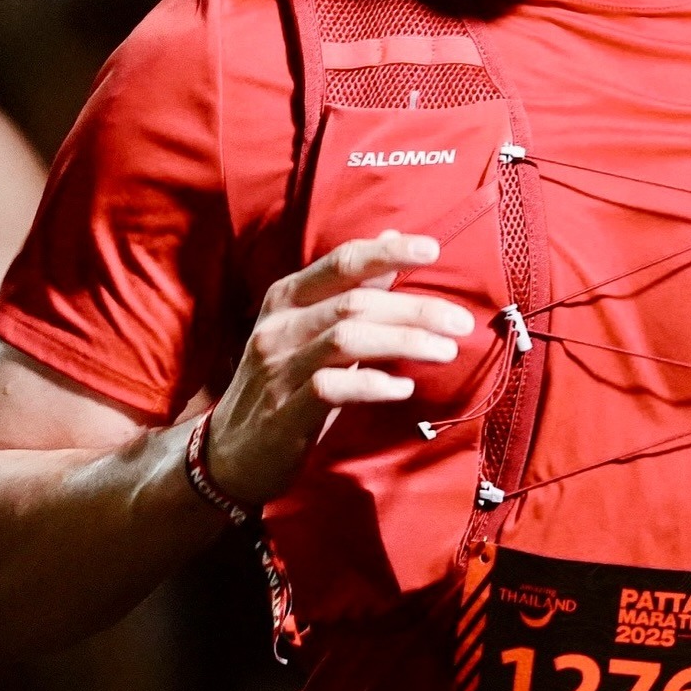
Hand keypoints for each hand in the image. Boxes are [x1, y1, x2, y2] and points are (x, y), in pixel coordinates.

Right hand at [203, 231, 474, 507]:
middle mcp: (280, 326)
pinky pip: (335, 388)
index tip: (432, 249)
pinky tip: (404, 388)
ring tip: (446, 350)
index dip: (387, 252)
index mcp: (287, 298)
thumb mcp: (310, 328)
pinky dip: (375, 385)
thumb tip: (393, 237)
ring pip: (348, 339)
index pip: (341, 262)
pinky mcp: (286, 411)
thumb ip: (352, 286)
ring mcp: (280, 368)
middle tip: (461, 321)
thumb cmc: (283, 383)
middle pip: (355, 303)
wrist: (230, 453)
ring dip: (404, 341)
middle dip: (414, 308)